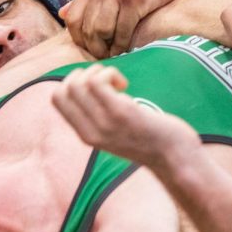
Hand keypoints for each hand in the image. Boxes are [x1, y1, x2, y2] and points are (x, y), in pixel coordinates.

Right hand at [52, 65, 200, 168]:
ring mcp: (105, 123)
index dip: (73, 82)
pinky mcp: (122, 114)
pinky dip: (110, 73)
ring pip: (79, 83)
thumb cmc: (151, 141)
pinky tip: (125, 84)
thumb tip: (90, 89)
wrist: (174, 159)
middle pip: (65, 88)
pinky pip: (98, 82)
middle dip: (85, 74)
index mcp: (86, 135)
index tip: (98, 88)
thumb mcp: (115, 135)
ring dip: (99, 72)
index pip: (56, 99)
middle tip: (110, 83)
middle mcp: (90, 131)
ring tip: (119, 83)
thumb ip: (99, 120)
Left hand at [60, 0, 192, 57]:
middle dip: (95, 48)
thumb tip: (62, 13)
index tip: (90, 49)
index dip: (79, 39)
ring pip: (103, 31)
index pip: (72, 19)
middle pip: (87, 28)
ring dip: (109, 48)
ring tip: (116, 53)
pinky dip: (124, 44)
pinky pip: (123, 30)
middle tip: (105, 56)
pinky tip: (129, 47)